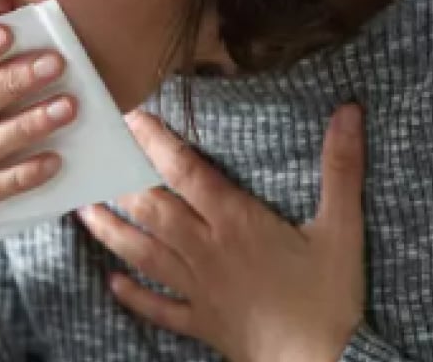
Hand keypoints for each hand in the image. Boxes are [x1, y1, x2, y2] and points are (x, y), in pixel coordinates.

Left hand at [78, 106, 366, 361]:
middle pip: (153, 210)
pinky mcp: (201, 321)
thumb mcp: (342, 229)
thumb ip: (341, 168)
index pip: (187, 173)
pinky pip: (159, 308)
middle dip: (122, 182)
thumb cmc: (329, 298)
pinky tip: (113, 282)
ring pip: (144, 254)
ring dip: (112, 231)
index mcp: (236, 223)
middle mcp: (207, 250)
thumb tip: (348, 111)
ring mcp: (199, 288)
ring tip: (84, 211)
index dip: (157, 143)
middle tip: (95, 159)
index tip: (132, 118)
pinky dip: (134, 295)